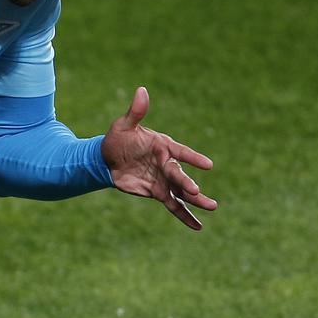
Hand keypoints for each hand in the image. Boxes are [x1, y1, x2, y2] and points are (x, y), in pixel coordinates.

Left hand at [101, 86, 216, 229]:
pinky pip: (174, 206)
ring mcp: (164, 179)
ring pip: (181, 191)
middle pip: (179, 174)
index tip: (208, 165)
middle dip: (187, 182)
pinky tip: (198, 227)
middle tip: (196, 191)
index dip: (193, 158)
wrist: (106, 159)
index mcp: (163, 145)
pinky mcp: (158, 193)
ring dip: (195, 200)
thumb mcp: (124, 125)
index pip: (181, 151)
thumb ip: (136, 112)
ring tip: (212, 206)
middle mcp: (167, 163)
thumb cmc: (117, 139)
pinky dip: (185, 216)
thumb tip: (141, 90)